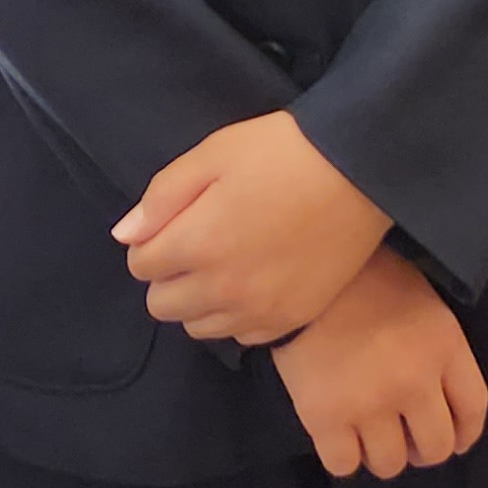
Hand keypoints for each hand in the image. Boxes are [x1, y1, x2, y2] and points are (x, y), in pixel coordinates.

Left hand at [119, 111, 389, 344]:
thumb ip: (162, 196)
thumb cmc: (283, 151)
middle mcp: (223, 288)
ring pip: (198, 327)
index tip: (175, 220)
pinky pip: (241, 336)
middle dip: (169, 274)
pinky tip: (254, 281)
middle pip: (163, 305)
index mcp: (199, 243)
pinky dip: (237, 315)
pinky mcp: (291, 319)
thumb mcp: (215, 152)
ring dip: (199, 299)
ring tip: (226, 262)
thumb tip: (126, 236)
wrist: (361, 169)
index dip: (151, 239)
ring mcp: (258, 310)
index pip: (140, 265)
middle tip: (198, 241)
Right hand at [271, 250, 487, 481]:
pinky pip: (344, 465)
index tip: (457, 438)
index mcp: (443, 345)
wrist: (304, 270)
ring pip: (390, 464)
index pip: (474, 408)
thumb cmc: (363, 274)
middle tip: (409, 439)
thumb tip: (442, 391)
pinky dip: (344, 456)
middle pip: (436, 447)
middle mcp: (413, 381)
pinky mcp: (325, 417)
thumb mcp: (422, 298)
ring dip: (383, 454)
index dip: (467, 433)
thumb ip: (438, 346)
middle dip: (424, 449)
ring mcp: (369, 403)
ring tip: (372, 434)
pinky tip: (341, 435)